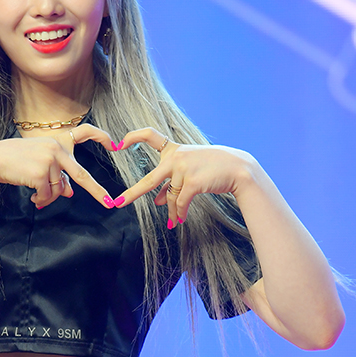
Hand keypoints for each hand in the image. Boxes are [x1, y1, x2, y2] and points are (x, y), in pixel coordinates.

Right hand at [0, 124, 118, 208]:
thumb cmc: (16, 161)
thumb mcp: (39, 164)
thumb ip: (57, 175)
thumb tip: (70, 193)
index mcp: (58, 142)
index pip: (84, 133)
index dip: (101, 137)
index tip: (115, 144)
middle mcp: (57, 149)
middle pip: (80, 174)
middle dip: (96, 190)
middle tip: (108, 203)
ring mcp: (49, 161)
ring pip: (59, 190)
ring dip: (49, 197)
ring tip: (37, 196)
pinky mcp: (41, 173)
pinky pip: (48, 194)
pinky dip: (41, 199)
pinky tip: (33, 197)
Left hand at [112, 128, 256, 226]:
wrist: (238, 169)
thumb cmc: (213, 168)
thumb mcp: (190, 171)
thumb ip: (171, 184)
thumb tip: (158, 201)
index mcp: (174, 150)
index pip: (150, 135)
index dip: (133, 137)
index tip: (119, 143)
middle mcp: (176, 156)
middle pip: (149, 180)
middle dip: (132, 193)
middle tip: (117, 203)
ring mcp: (183, 168)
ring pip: (170, 197)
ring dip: (173, 211)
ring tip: (174, 221)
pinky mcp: (191, 181)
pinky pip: (180, 203)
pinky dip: (180, 213)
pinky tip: (179, 220)